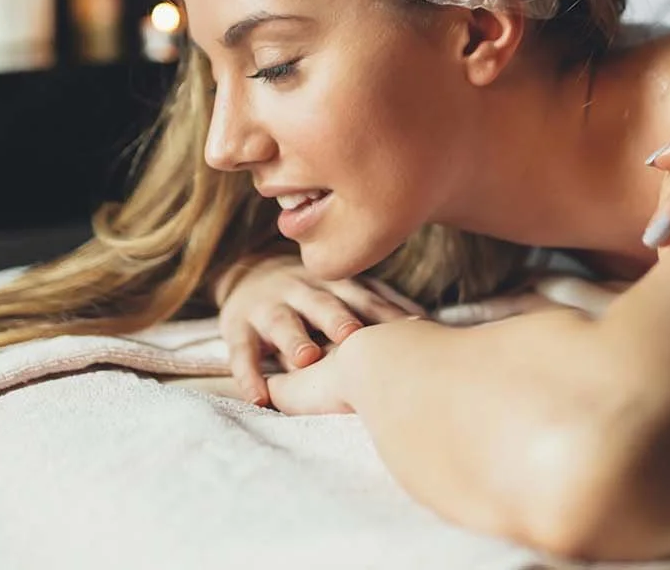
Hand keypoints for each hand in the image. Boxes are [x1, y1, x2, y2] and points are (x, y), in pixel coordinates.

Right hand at [215, 255, 423, 405]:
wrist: (248, 271)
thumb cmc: (313, 294)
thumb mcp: (343, 292)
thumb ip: (380, 306)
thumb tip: (431, 327)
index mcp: (334, 285)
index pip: (364, 299)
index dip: (385, 313)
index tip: (412, 329)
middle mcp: (302, 291)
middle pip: (323, 304)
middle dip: (338, 318)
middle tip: (354, 335)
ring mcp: (269, 307)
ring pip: (282, 323)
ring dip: (294, 340)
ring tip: (305, 358)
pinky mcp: (238, 327)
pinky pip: (242, 352)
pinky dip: (248, 375)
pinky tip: (258, 397)